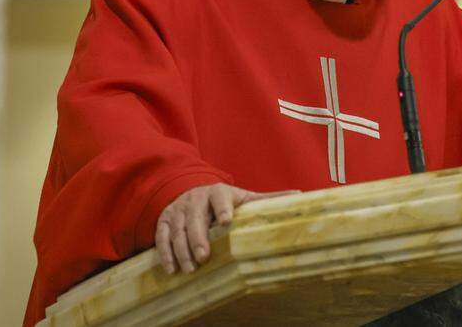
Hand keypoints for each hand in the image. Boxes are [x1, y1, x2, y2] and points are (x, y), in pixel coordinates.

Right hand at [154, 183, 294, 273]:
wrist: (191, 191)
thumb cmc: (223, 200)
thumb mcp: (243, 197)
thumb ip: (267, 199)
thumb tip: (300, 195)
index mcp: (218, 192)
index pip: (220, 197)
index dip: (223, 208)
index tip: (226, 221)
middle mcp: (196, 198)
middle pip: (195, 217)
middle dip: (199, 238)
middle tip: (204, 257)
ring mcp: (178, 209)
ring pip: (177, 229)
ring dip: (182, 250)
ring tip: (190, 269)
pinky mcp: (164, 220)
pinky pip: (161, 235)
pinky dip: (165, 252)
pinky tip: (171, 268)